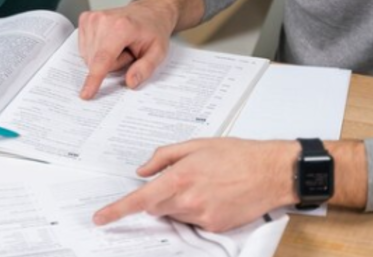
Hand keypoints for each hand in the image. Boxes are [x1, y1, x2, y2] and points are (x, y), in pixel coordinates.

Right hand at [78, 0, 204, 99]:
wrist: (149, 11)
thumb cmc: (153, 30)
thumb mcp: (158, 52)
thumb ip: (145, 69)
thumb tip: (130, 82)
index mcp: (121, 27)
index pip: (103, 59)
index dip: (94, 79)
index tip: (85, 94)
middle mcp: (102, 20)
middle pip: (96, 62)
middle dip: (112, 64)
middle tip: (129, 52)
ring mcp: (92, 18)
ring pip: (89, 57)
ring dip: (104, 58)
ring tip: (120, 45)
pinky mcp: (85, 19)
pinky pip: (85, 49)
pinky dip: (97, 50)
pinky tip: (110, 41)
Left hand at [92, 138, 297, 232]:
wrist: (271, 172)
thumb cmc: (236, 154)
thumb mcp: (195, 144)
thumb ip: (164, 156)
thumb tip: (142, 170)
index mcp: (180, 178)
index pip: (140, 200)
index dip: (117, 210)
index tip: (101, 217)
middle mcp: (188, 201)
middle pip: (156, 208)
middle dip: (159, 196)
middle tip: (181, 178)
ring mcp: (202, 217)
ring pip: (174, 214)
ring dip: (178, 202)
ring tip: (204, 183)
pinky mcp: (214, 227)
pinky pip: (193, 221)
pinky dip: (196, 209)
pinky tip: (215, 194)